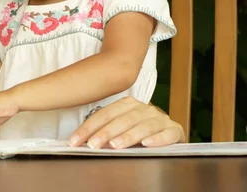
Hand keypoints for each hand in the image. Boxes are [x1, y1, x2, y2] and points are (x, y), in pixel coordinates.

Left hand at [68, 96, 185, 148]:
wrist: (168, 135)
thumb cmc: (138, 132)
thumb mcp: (120, 129)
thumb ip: (105, 131)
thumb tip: (82, 141)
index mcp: (127, 104)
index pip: (104, 115)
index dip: (88, 128)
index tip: (75, 140)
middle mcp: (144, 108)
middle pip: (122, 119)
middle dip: (105, 133)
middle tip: (93, 144)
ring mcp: (160, 118)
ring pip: (143, 126)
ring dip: (128, 136)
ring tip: (115, 145)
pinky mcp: (175, 130)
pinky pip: (166, 133)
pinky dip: (157, 139)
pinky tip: (146, 144)